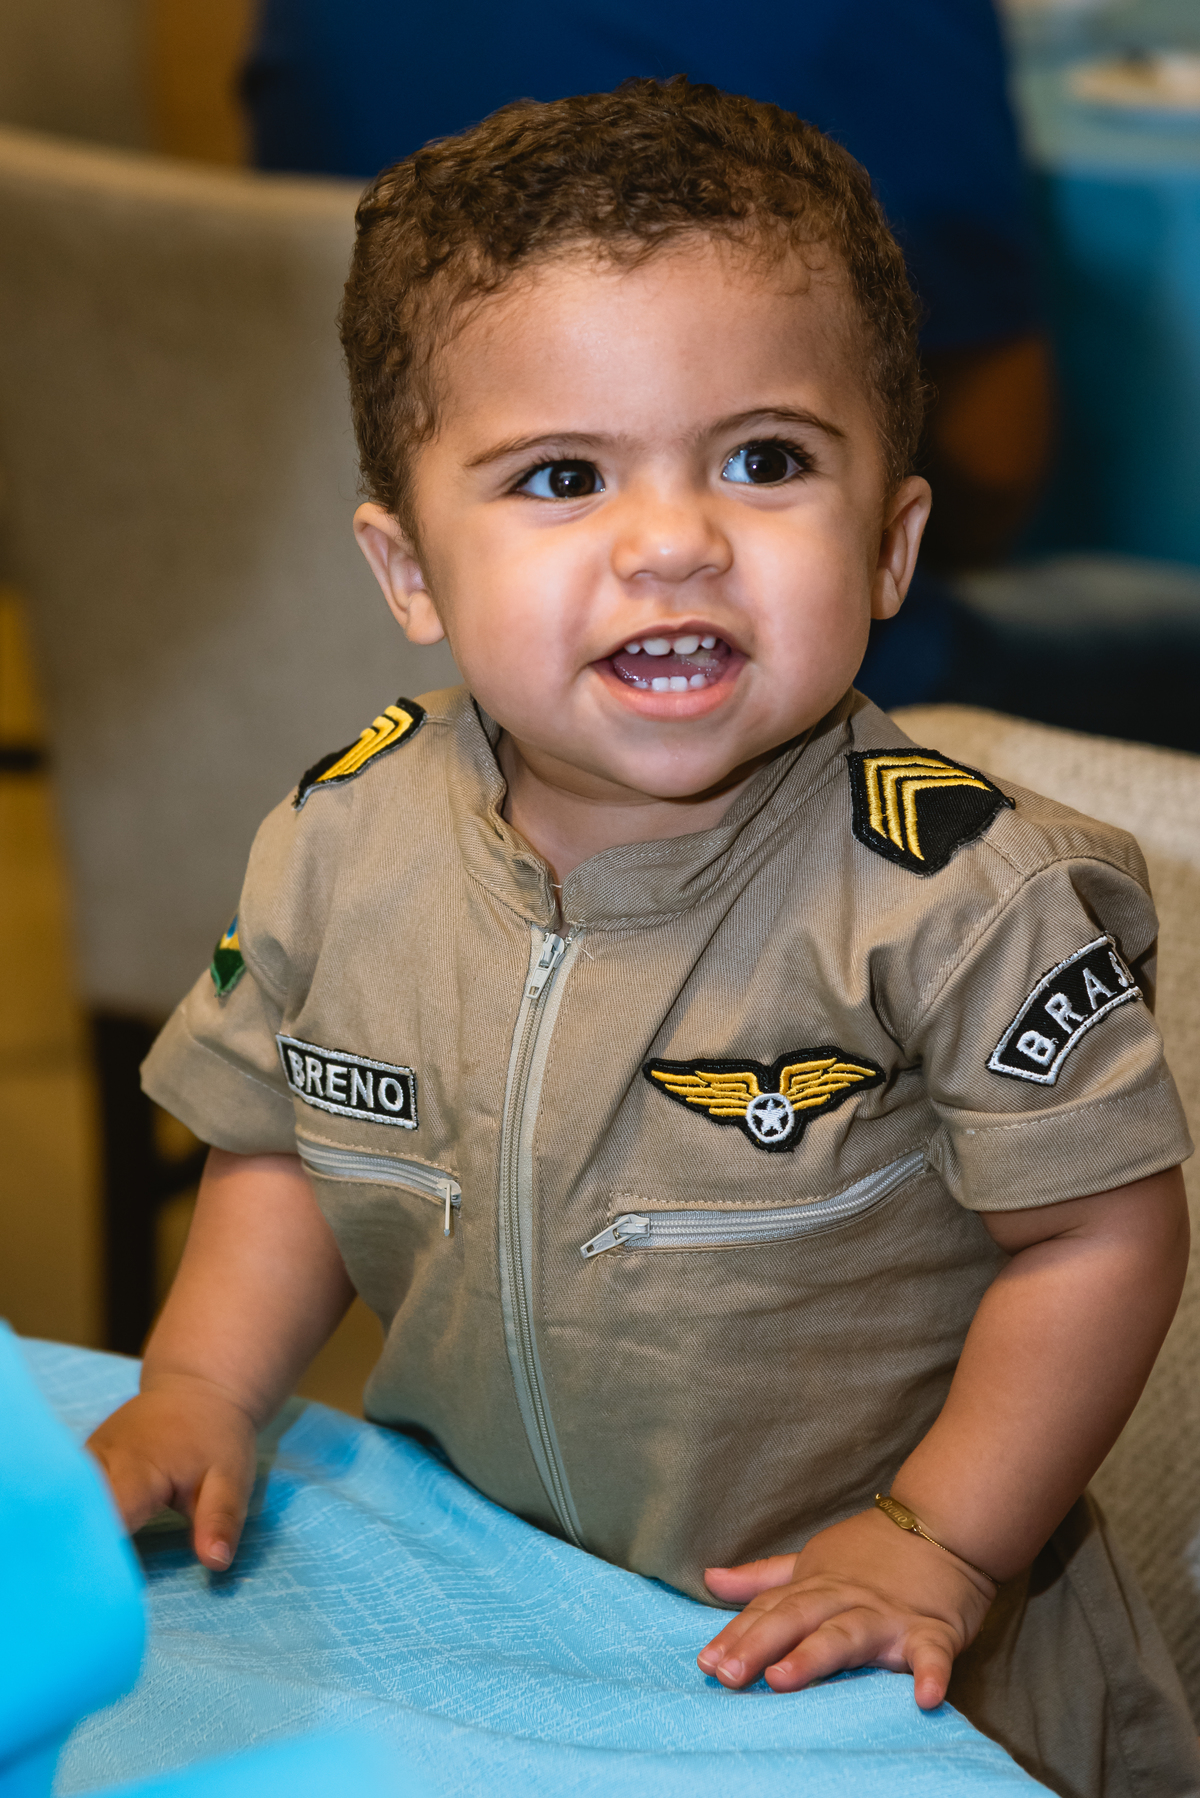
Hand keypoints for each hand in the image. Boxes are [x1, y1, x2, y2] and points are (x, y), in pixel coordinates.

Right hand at [86, 1376, 257, 1571]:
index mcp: (136, 1466)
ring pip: (64, 1503)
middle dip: (78, 1550)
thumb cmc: (216, 1437)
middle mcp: (100, 1459)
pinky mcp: (82, 1462)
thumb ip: (220, 1519)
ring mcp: (86, 1458)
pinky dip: (73, 1519)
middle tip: (91, 1589)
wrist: (198, 1389)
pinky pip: (68, 1495)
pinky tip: (80, 1546)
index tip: (105, 1588)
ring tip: (81, 1574)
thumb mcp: (232, 1476)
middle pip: (74, 1513)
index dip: (101, 1554)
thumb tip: (215, 1562)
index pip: (105, 1518)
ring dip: (72, 1535)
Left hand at [697, 1507, 993, 1706]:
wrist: (944, 1526)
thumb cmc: (872, 1554)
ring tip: (783, 1677)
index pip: (769, 1611)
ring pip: (847, 1634)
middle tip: (728, 1675)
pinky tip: (924, 1697)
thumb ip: (763, 1578)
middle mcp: (845, 1599)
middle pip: (795, 1619)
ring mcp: (887, 1614)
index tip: (705, 1664)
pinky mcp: (933, 1630)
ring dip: (815, 1655)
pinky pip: (933, 1653)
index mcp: (816, 1586)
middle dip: (759, 1645)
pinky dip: (931, 1673)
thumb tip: (709, 1580)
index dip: (736, 1636)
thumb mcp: (812, 1561)